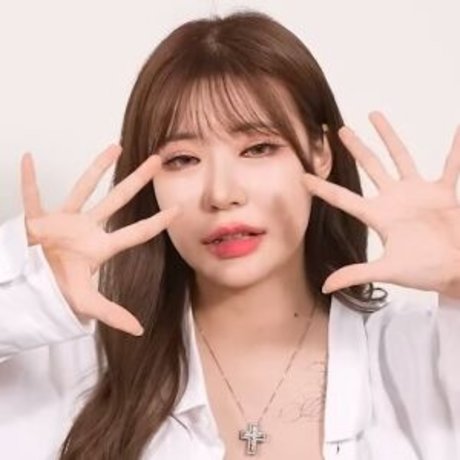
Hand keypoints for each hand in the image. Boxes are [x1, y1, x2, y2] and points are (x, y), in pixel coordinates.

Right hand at [21, 144, 180, 335]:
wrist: (24, 290)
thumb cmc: (53, 293)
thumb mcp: (85, 302)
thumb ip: (112, 313)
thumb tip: (139, 330)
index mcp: (100, 247)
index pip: (137, 232)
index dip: (158, 222)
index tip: (177, 209)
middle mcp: (87, 229)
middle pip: (118, 199)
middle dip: (138, 180)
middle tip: (157, 160)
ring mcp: (63, 221)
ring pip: (85, 187)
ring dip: (98, 167)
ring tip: (116, 147)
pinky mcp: (37, 219)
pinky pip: (32, 195)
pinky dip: (28, 179)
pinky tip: (28, 159)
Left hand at [302, 112, 459, 294]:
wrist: (456, 270)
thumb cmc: (424, 271)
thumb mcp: (387, 270)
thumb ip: (356, 273)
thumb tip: (324, 287)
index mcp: (379, 216)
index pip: (344, 198)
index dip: (323, 188)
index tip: (303, 176)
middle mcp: (394, 200)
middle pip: (370, 168)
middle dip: (355, 148)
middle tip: (339, 130)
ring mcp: (418, 192)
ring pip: (400, 157)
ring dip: (388, 136)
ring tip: (374, 114)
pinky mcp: (443, 192)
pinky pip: (450, 164)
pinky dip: (456, 147)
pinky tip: (457, 127)